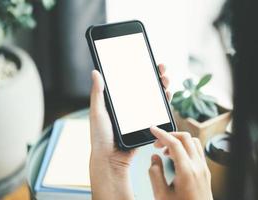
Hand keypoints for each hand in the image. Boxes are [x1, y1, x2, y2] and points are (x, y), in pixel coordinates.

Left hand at [89, 64, 169, 199]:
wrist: (111, 159)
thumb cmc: (100, 137)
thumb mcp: (97, 112)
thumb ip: (97, 93)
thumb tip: (96, 72)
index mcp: (117, 101)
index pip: (130, 81)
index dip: (139, 70)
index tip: (146, 61)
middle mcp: (129, 106)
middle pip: (145, 87)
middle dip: (155, 76)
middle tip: (160, 69)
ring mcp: (139, 115)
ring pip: (153, 97)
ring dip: (162, 87)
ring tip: (165, 80)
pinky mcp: (147, 124)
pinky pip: (157, 112)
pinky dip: (164, 102)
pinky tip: (167, 95)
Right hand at [149, 127, 212, 199]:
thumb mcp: (161, 195)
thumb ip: (155, 174)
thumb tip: (154, 159)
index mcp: (186, 171)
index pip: (174, 143)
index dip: (161, 134)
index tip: (153, 130)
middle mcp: (198, 167)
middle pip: (186, 138)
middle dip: (169, 135)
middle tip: (157, 142)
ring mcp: (204, 169)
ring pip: (193, 142)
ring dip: (178, 141)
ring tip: (166, 150)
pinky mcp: (205, 172)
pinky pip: (197, 151)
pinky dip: (185, 148)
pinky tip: (176, 157)